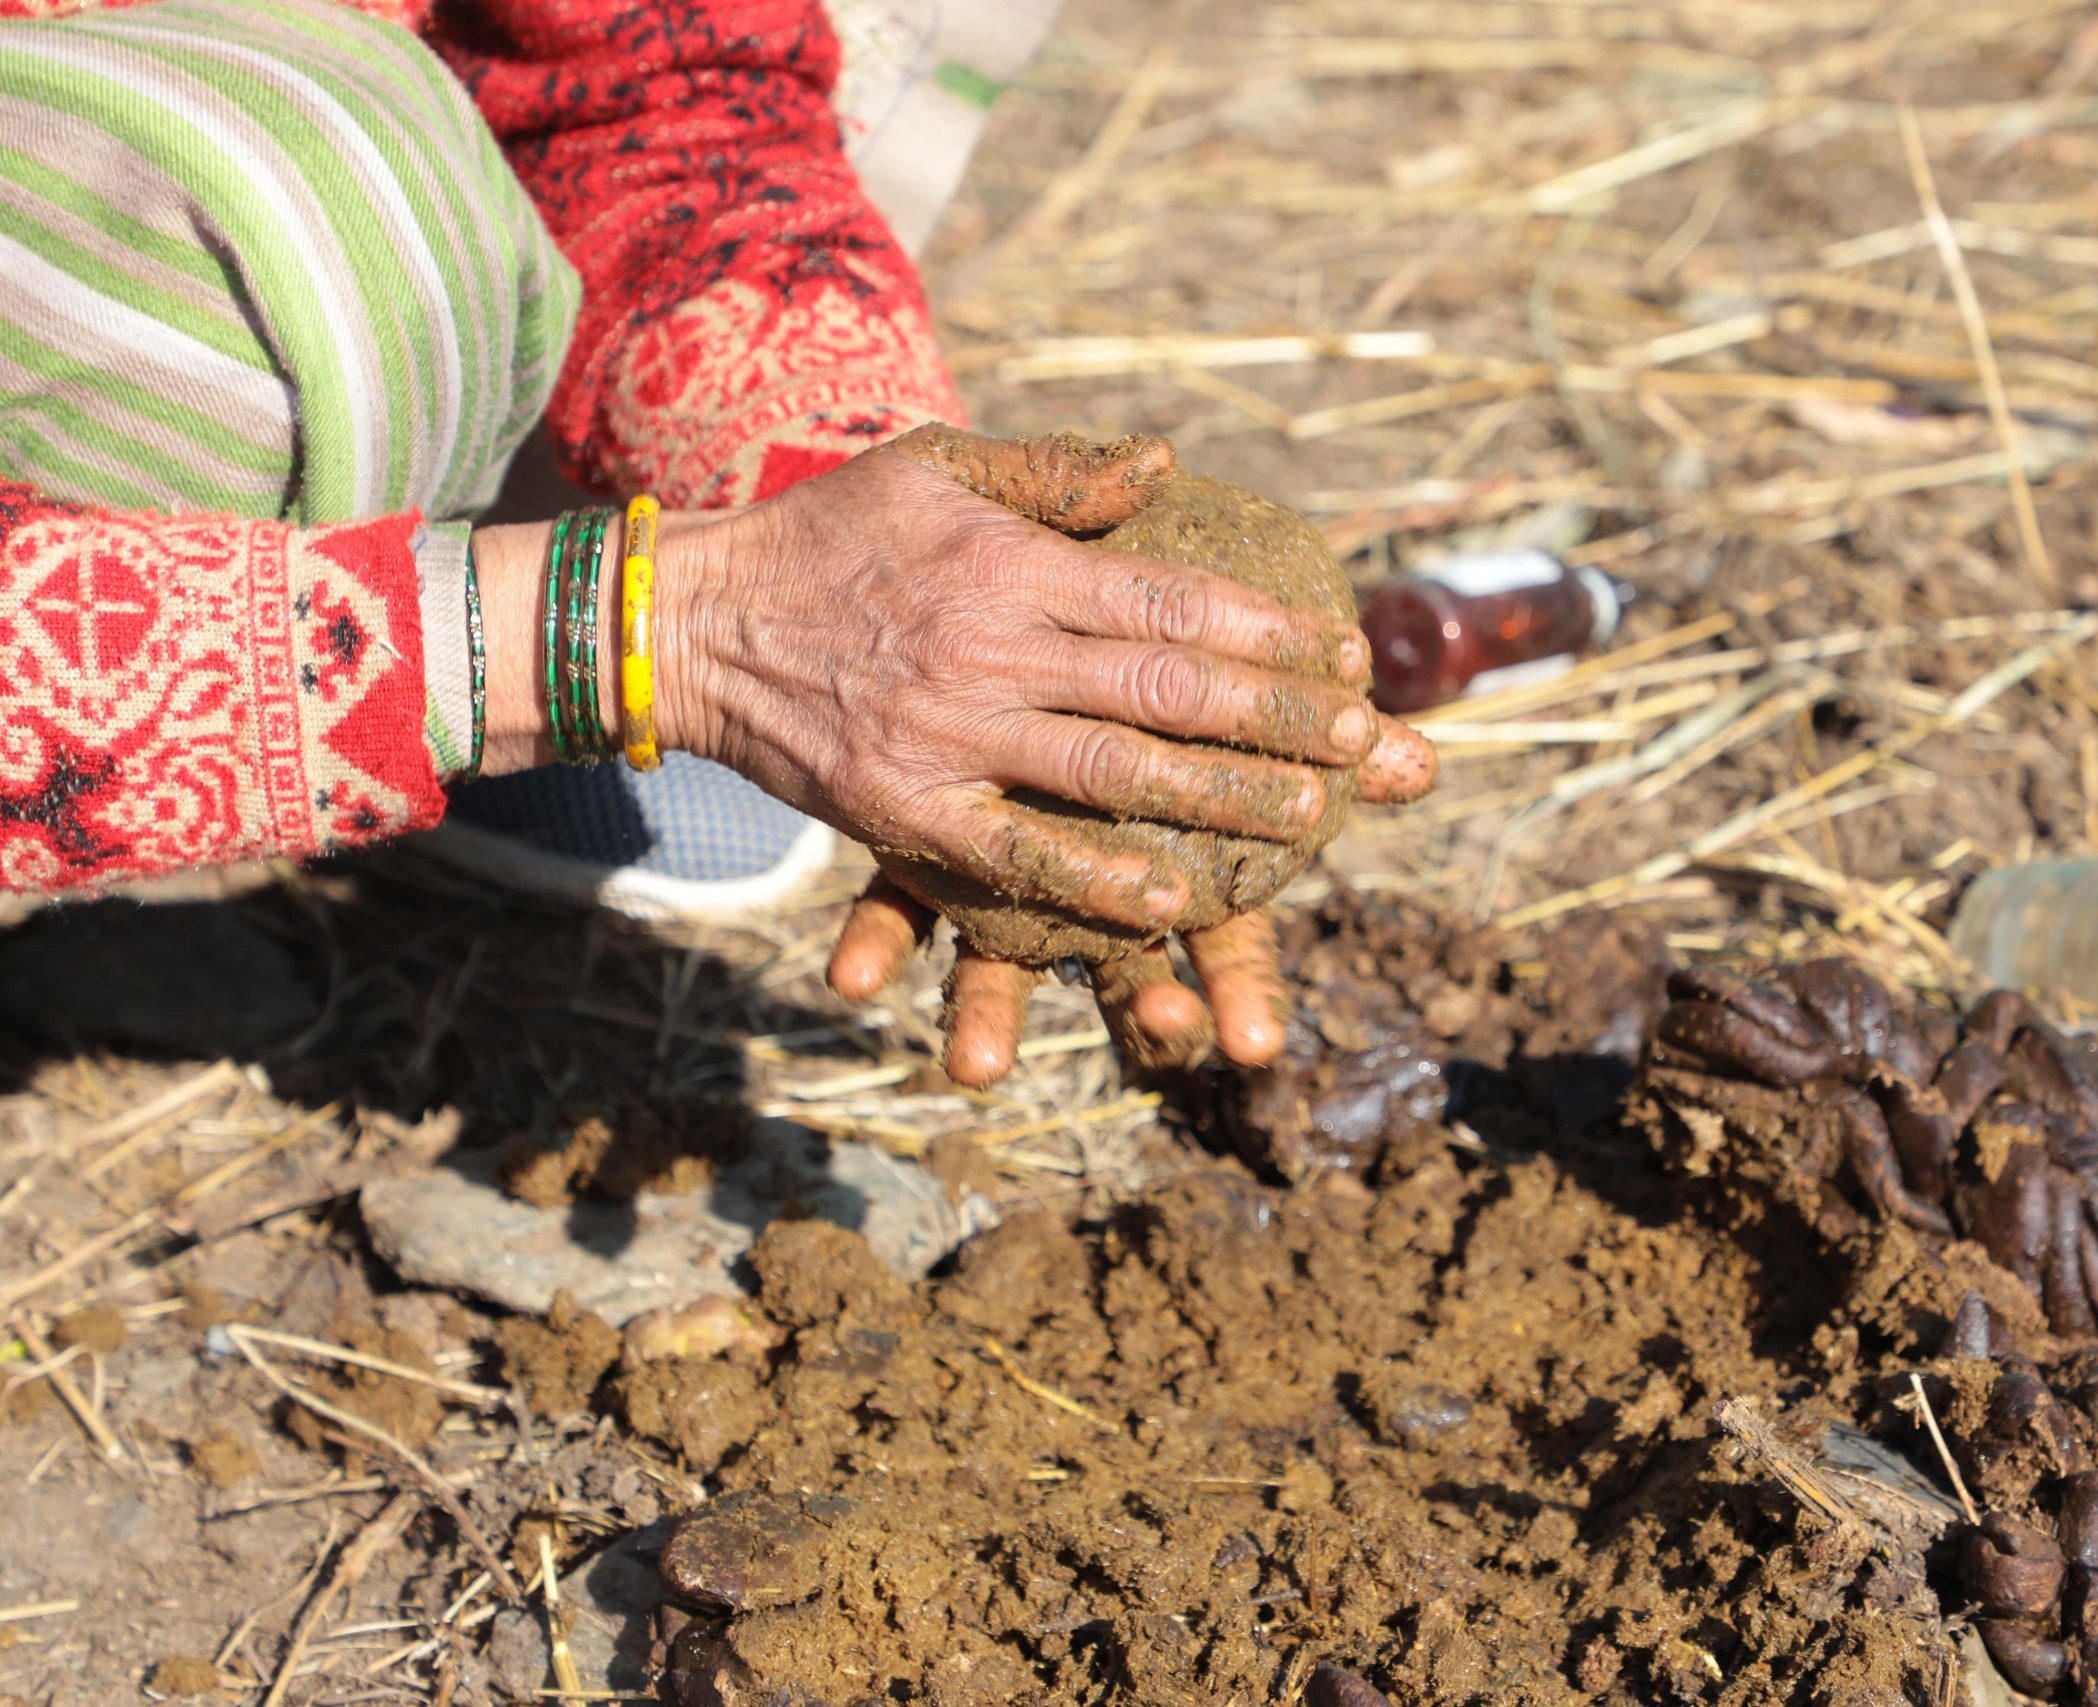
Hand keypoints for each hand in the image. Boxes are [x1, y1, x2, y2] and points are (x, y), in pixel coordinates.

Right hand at [659, 428, 1386, 929]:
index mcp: (1014, 564)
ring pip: (1115, 772)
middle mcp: (994, 647)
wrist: (693, 621)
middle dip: (1281, 720)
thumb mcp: (937, 464)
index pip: (1171, 595)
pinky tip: (1168, 901)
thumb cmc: (831, 532)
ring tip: (1310, 820)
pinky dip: (1094, 881)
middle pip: (1168, 687)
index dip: (1268, 631)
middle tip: (1369, 747)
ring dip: (1223, 800)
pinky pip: (1017, 854)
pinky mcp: (907, 809)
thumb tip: (1166, 462)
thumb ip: (1056, 473)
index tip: (1343, 656)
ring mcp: (952, 734)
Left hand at [826, 720, 1438, 1086]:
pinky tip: (848, 978)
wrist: (994, 649)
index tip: (1251, 1045)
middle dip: (1136, 1012)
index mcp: (1172, 856)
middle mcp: (1091, 882)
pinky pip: (898, 900)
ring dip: (991, 1013)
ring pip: (1004, 959)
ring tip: (975, 1070)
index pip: (1221, 940)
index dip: (1239, 986)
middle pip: (1119, 966)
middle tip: (1145, 1061)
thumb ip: (1320, 743)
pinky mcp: (923, 839)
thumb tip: (1433, 765)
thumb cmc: (1136, 689)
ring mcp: (1007, 869)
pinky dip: (877, 940)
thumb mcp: (1230, 711)